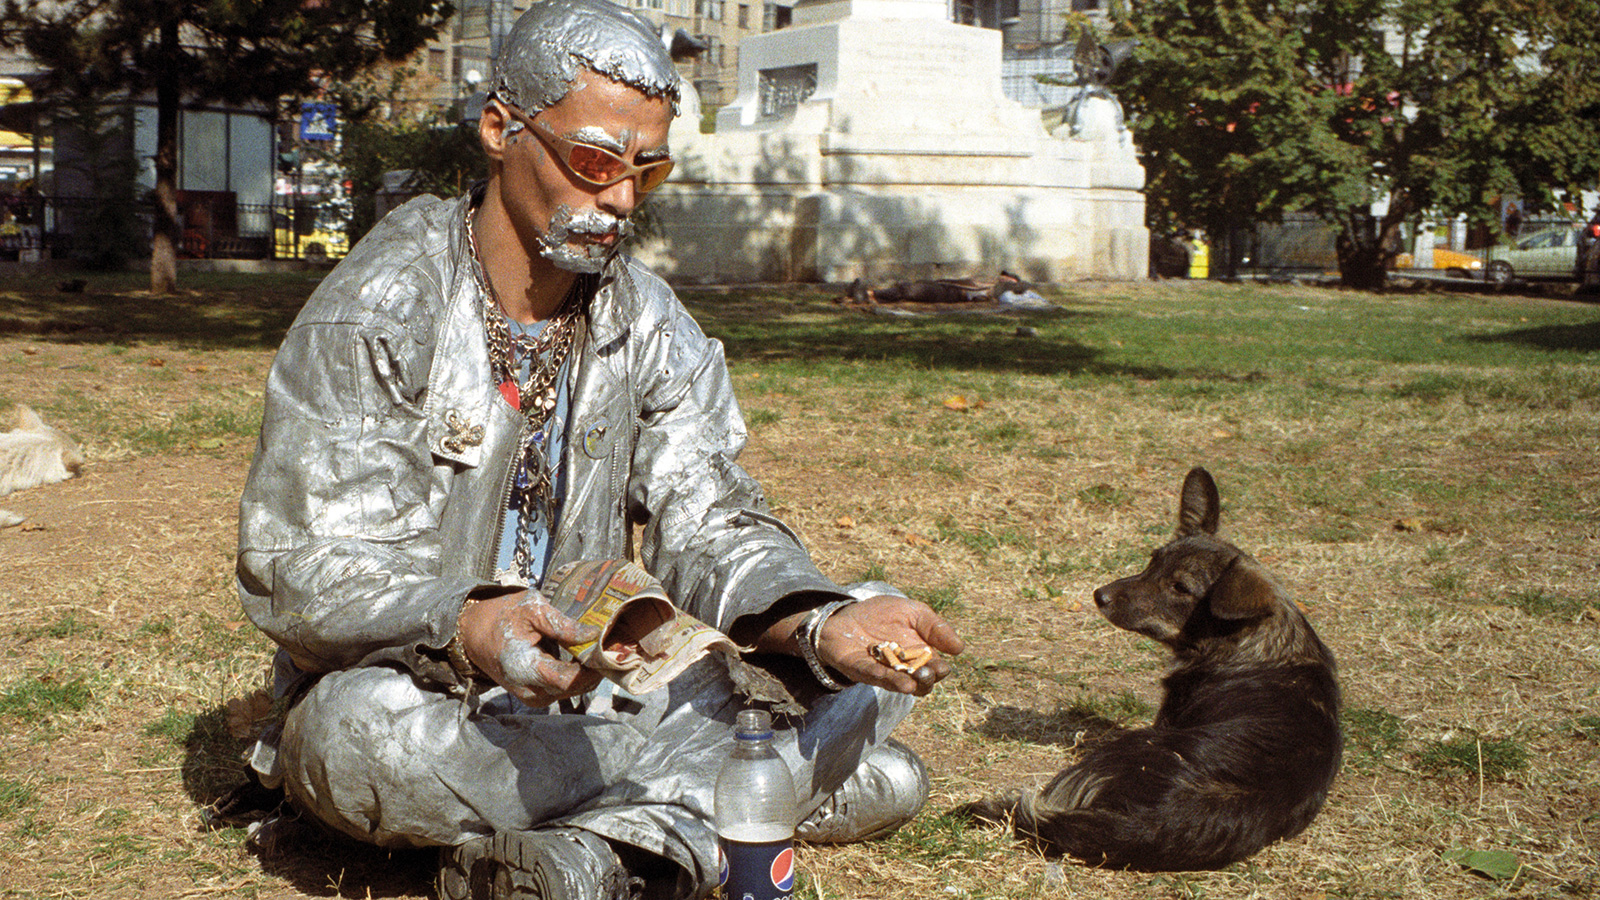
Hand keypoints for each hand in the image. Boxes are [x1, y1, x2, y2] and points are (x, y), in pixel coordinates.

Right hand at [459, 590, 602, 706]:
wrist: (473, 632)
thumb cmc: (501, 615)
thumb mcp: (531, 608)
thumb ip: (561, 624)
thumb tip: (592, 635)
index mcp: (523, 668)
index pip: (567, 680)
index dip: (591, 668)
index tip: (605, 649)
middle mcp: (528, 690)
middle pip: (573, 688)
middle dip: (594, 670)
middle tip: (610, 647)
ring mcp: (531, 697)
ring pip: (570, 692)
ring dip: (587, 674)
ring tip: (598, 649)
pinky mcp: (535, 695)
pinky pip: (562, 690)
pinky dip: (576, 676)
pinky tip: (583, 657)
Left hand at [815, 595, 963, 695]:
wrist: (847, 614)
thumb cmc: (883, 615)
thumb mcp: (913, 613)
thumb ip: (935, 627)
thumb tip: (959, 648)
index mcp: (919, 656)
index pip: (936, 670)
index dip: (939, 670)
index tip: (940, 666)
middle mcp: (902, 669)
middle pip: (919, 683)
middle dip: (924, 680)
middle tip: (926, 673)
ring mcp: (880, 671)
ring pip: (895, 683)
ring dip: (902, 684)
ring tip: (909, 686)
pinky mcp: (858, 668)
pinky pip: (869, 674)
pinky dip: (876, 674)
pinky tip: (882, 673)